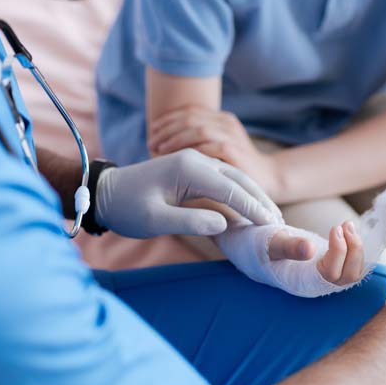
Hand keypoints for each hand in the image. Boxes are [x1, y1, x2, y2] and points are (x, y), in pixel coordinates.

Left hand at [94, 149, 282, 237]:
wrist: (105, 193)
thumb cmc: (127, 208)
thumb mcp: (155, 220)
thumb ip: (190, 221)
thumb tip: (225, 223)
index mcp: (188, 169)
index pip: (230, 189)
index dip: (252, 208)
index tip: (272, 225)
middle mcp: (195, 160)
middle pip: (238, 179)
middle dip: (260, 200)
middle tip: (280, 222)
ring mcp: (195, 162)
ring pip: (234, 177)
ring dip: (253, 195)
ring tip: (271, 215)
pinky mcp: (192, 169)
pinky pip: (224, 179)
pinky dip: (240, 193)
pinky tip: (249, 207)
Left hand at [148, 106, 281, 197]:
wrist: (269, 179)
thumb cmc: (236, 168)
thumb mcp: (215, 150)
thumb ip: (197, 142)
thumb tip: (161, 144)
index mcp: (221, 119)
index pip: (190, 111)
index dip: (168, 119)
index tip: (152, 132)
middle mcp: (226, 123)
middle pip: (190, 118)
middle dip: (167, 129)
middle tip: (151, 143)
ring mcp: (232, 136)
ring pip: (198, 129)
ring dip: (175, 139)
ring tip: (159, 150)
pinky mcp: (236, 152)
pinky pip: (211, 146)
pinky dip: (191, 150)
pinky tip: (177, 159)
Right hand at [269, 221, 364, 286]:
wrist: (263, 250)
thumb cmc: (266, 247)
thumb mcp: (274, 243)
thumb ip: (290, 247)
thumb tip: (310, 248)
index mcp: (304, 282)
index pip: (331, 273)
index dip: (338, 251)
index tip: (335, 228)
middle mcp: (319, 285)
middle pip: (349, 276)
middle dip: (353, 249)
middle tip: (346, 225)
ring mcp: (328, 278)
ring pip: (354, 271)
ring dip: (357, 247)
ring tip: (348, 224)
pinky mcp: (334, 268)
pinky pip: (353, 265)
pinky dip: (356, 249)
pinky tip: (349, 232)